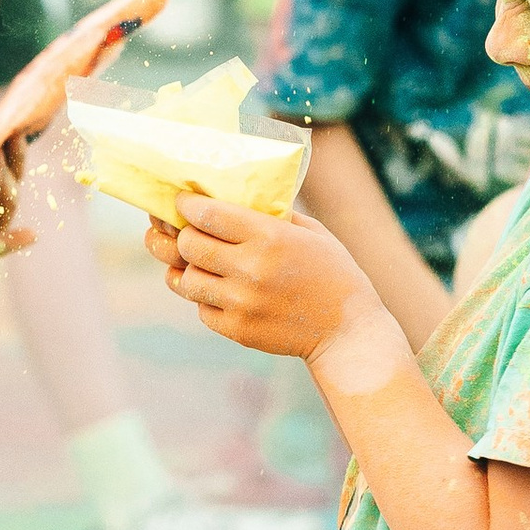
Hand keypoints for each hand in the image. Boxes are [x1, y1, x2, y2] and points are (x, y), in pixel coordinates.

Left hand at [150, 190, 393, 369]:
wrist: (347, 331)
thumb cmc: (333, 274)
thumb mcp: (311, 232)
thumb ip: (272, 214)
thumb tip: (231, 198)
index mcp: (270, 237)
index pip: (206, 214)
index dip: (186, 206)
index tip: (182, 203)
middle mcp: (251, 269)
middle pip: (188, 245)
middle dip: (184, 236)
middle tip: (191, 234)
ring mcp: (242, 302)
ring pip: (186, 280)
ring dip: (190, 270)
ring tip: (202, 265)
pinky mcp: (238, 330)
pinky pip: (201, 310)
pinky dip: (206, 299)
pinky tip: (222, 292)